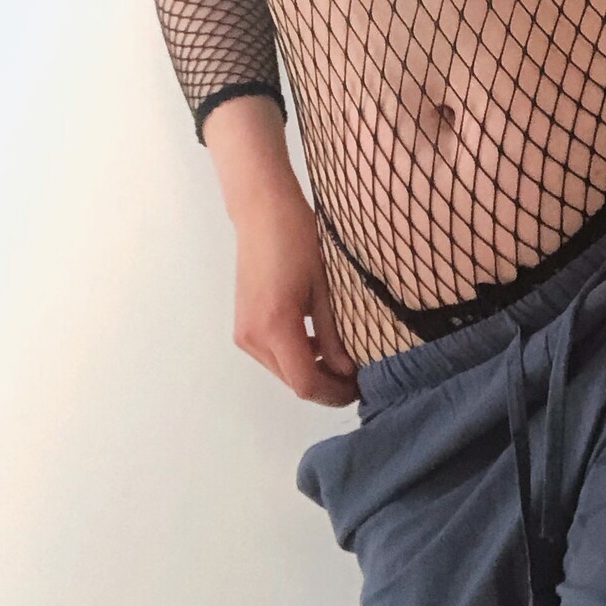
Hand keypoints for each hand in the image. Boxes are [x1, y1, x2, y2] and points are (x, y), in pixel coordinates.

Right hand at [233, 186, 360, 405]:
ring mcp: (244, 333)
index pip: (305, 382)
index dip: (334, 394)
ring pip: (282, 371)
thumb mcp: (325, 288)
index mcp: (275, 327)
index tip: (361, 389)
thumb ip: (333, 335)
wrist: (262, 211)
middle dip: (325, 387)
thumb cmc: (299, 239)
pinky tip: (320, 345)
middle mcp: (253, 338)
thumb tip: (347, 371)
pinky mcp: (243, 325)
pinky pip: (272, 355)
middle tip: (359, 380)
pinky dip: (296, 358)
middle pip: (292, 382)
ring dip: (311, 373)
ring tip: (345, 365)